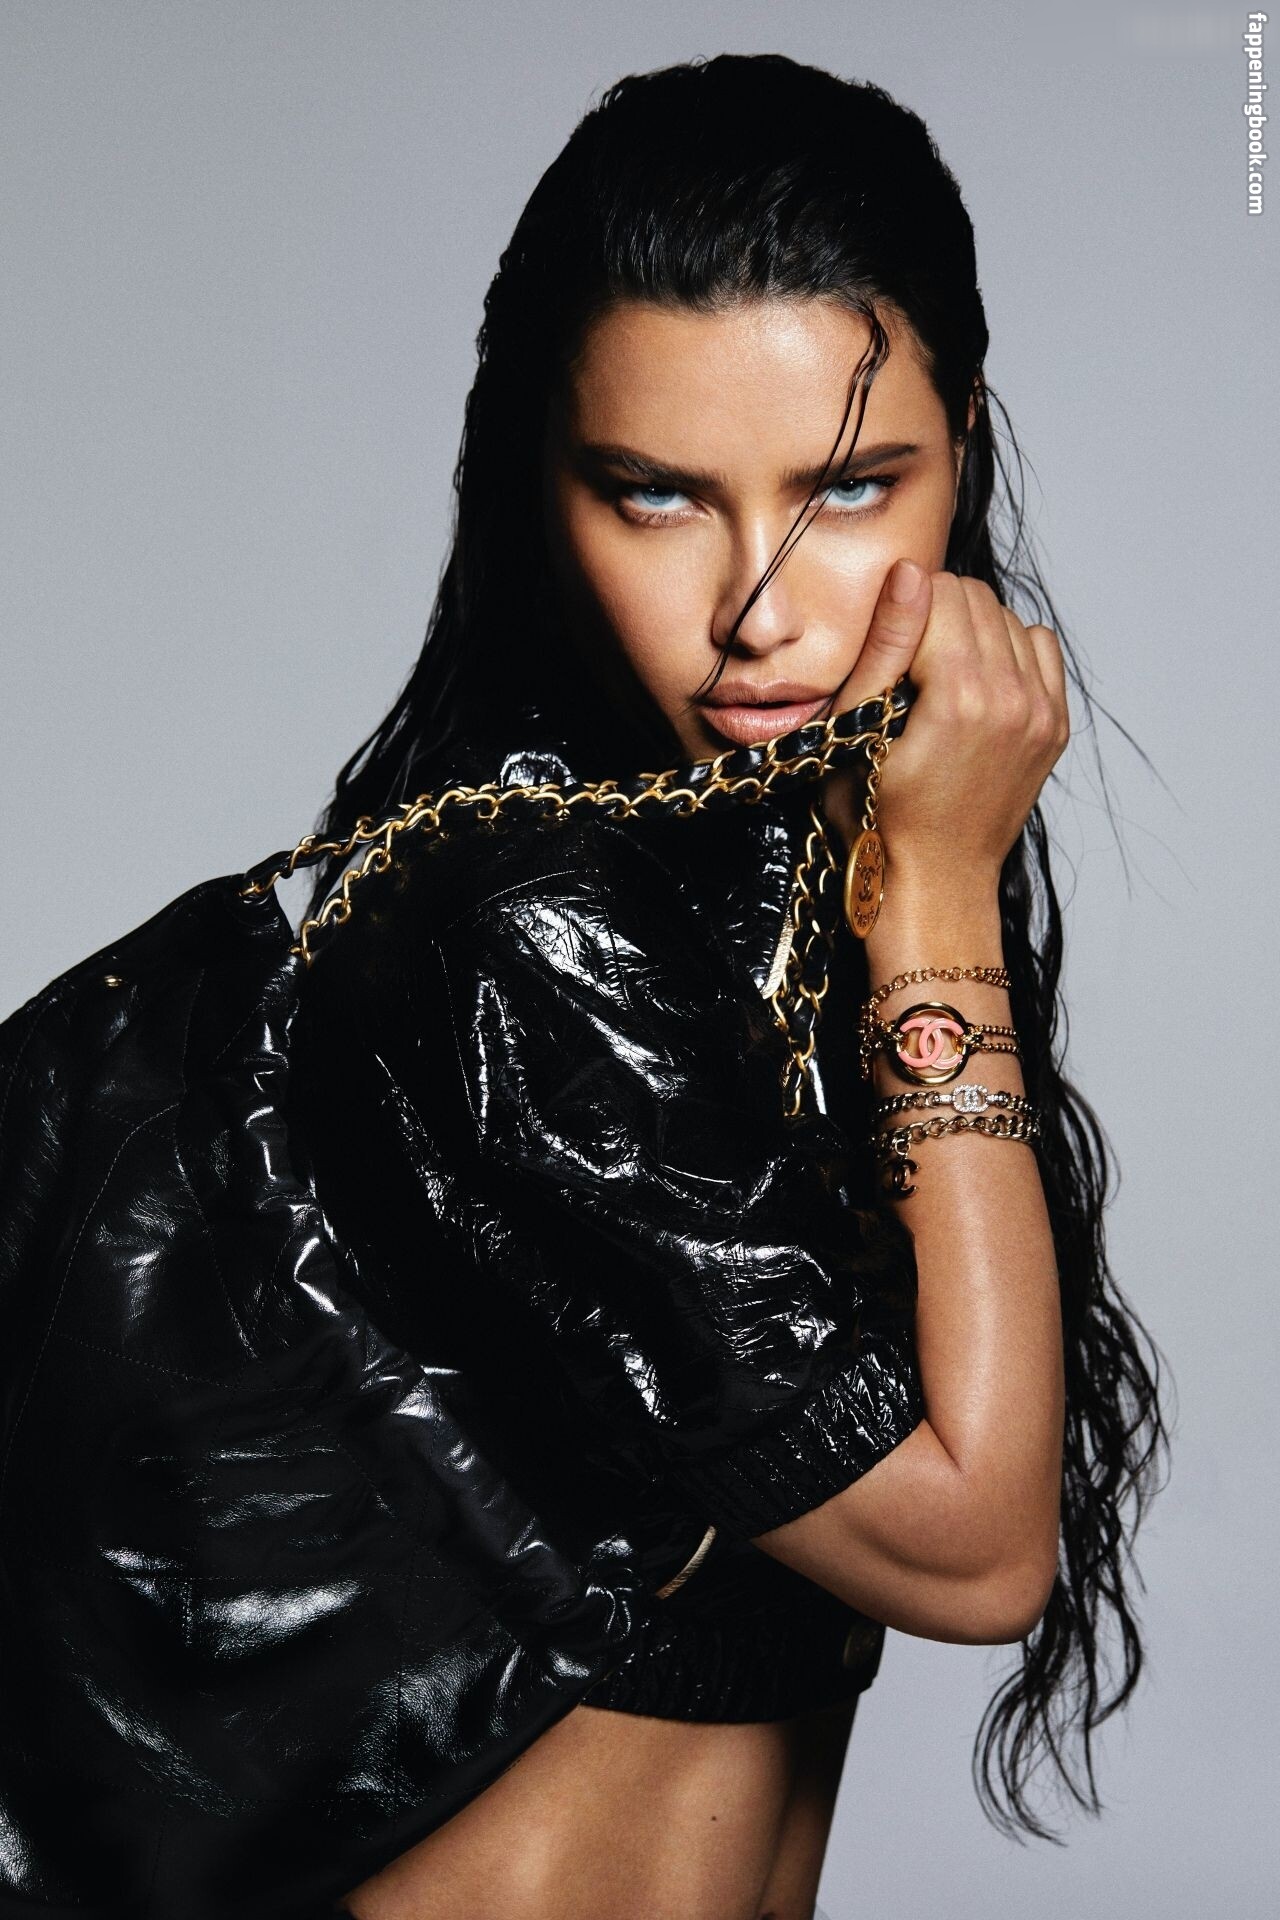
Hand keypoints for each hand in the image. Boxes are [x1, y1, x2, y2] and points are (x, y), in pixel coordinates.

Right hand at [820, 559, 1069, 892]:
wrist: (935, 882)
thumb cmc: (877, 818)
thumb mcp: (856, 730)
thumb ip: (885, 645)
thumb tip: (911, 572)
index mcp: (961, 697)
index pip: (937, 590)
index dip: (899, 615)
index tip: (886, 661)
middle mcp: (1013, 699)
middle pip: (974, 597)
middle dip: (936, 616)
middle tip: (907, 669)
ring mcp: (1042, 713)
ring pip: (1007, 616)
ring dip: (971, 631)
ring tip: (939, 680)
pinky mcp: (1055, 725)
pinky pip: (1040, 645)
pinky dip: (1008, 650)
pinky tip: (976, 685)